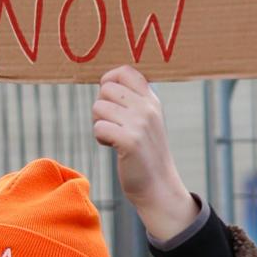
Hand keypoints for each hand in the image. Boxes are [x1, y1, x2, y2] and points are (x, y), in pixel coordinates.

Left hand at [92, 65, 197, 240]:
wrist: (158, 185)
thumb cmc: (145, 152)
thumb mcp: (146, 120)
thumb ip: (132, 100)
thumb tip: (104, 83)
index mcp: (151, 99)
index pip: (125, 71)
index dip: (109, 81)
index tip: (109, 100)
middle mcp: (147, 108)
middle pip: (105, 89)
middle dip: (101, 107)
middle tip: (111, 125)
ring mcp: (140, 124)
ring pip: (99, 107)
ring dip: (99, 124)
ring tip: (113, 137)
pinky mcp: (130, 141)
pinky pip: (99, 127)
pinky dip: (100, 138)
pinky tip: (112, 146)